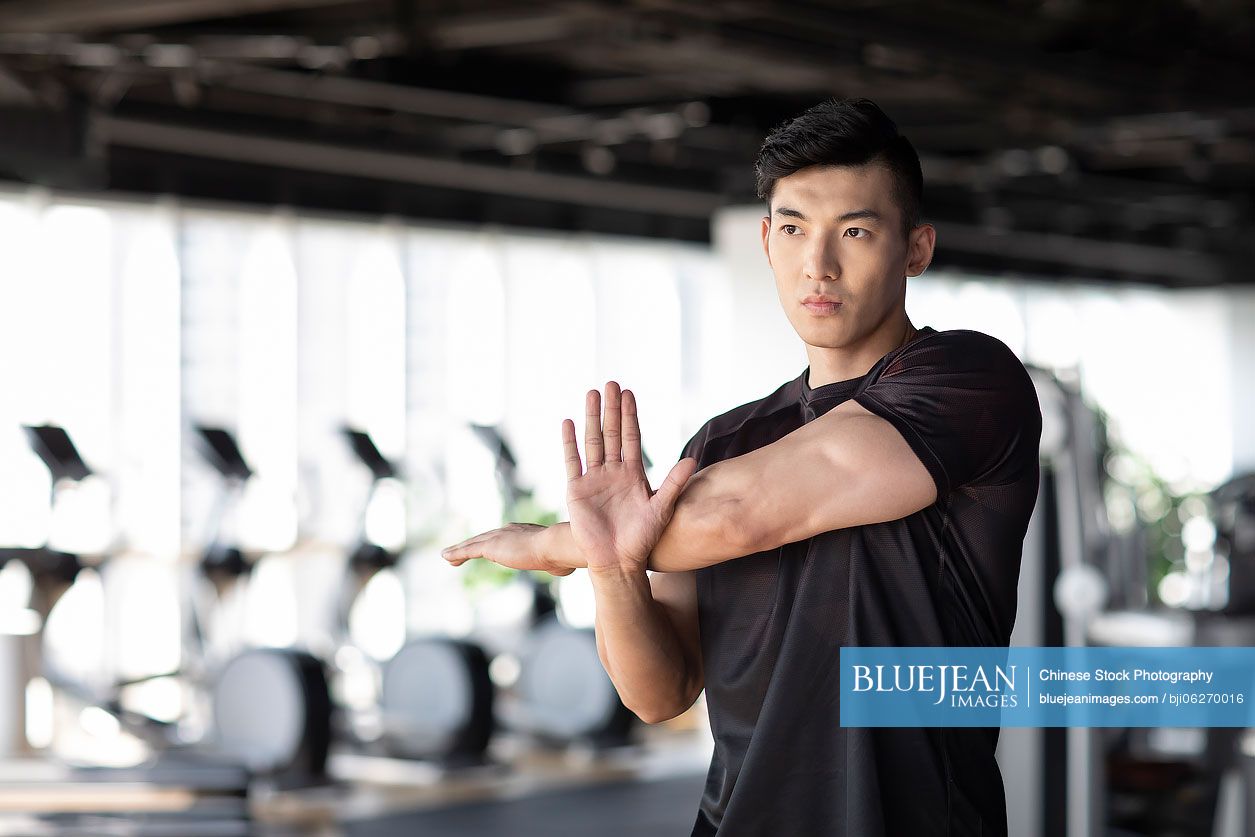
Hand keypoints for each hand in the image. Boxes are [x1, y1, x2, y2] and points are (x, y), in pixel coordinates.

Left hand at [441, 522, 574, 576]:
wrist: (557, 546)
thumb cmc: (562, 554)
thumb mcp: (558, 559)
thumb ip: (556, 563)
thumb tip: (563, 568)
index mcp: (525, 532)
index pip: (504, 538)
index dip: (494, 543)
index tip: (488, 547)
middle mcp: (510, 530)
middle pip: (485, 538)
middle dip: (472, 544)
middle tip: (461, 550)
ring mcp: (499, 537)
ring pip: (473, 543)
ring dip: (459, 549)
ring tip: (447, 555)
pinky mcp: (491, 546)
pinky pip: (468, 550)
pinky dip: (457, 553)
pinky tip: (445, 557)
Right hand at [564, 381, 696, 572]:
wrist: (618, 561)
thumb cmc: (642, 539)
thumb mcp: (661, 509)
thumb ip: (673, 484)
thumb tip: (693, 460)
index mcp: (634, 474)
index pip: (631, 437)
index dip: (630, 415)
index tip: (629, 393)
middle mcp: (613, 472)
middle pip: (611, 433)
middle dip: (611, 409)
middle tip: (611, 383)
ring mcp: (594, 479)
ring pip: (593, 442)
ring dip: (591, 418)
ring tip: (591, 394)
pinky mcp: (577, 490)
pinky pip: (573, 461)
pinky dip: (570, 442)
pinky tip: (568, 422)